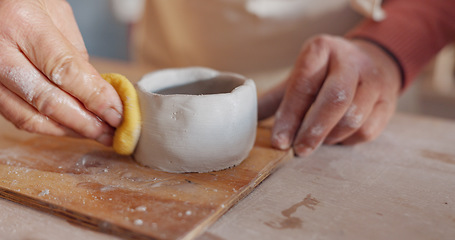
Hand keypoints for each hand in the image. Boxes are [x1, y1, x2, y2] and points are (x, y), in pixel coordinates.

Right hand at [0, 0, 122, 144]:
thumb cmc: (27, 3)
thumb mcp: (58, 15)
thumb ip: (76, 56)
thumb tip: (98, 94)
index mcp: (23, 24)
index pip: (65, 71)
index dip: (95, 97)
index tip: (117, 112)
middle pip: (47, 101)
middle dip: (85, 122)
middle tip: (111, 131)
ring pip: (30, 117)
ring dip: (69, 131)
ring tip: (97, 133)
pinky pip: (18, 118)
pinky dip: (49, 128)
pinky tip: (72, 128)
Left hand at [258, 35, 400, 155]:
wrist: (371, 63)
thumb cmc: (325, 75)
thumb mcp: (300, 77)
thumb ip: (276, 99)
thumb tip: (247, 120)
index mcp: (321, 49)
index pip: (304, 85)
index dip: (290, 116)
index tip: (279, 141)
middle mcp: (351, 60)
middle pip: (334, 99)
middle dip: (314, 130)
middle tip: (299, 150)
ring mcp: (374, 80)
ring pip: (353, 117)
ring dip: (330, 137)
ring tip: (316, 141)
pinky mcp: (388, 101)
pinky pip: (367, 130)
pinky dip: (347, 140)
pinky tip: (336, 138)